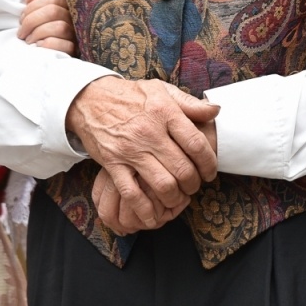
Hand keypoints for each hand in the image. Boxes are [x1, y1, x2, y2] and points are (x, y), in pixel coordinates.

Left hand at [19, 0, 76, 55]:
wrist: (56, 60)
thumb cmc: (47, 34)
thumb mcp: (42, 17)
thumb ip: (37, 4)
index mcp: (68, 7)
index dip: (34, 6)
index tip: (22, 18)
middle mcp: (74, 19)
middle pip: (53, 11)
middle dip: (31, 21)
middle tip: (21, 32)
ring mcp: (76, 35)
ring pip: (59, 27)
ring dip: (38, 33)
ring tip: (28, 40)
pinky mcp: (75, 50)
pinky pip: (64, 45)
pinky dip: (48, 44)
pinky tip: (38, 46)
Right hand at [66, 77, 218, 229]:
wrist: (89, 99)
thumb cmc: (130, 95)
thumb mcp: (161, 90)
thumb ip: (190, 103)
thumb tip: (215, 110)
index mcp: (164, 113)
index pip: (196, 144)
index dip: (209, 163)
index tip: (210, 171)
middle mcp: (149, 133)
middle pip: (183, 169)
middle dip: (194, 184)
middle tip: (195, 185)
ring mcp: (130, 151)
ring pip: (162, 184)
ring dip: (175, 197)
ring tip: (178, 196)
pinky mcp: (113, 164)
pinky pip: (132, 194)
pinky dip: (145, 209)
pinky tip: (154, 215)